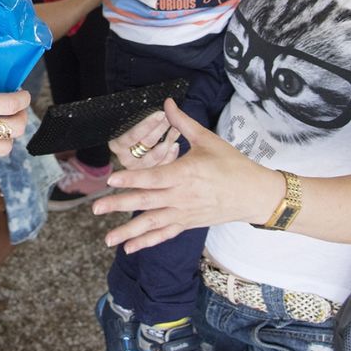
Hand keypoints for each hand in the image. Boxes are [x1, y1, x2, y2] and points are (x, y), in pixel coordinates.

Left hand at [93, 103, 268, 252]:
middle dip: (119, 205)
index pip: (153, 177)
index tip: (111, 180)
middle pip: (146, 201)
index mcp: (186, 173)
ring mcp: (184, 212)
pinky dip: (146, 242)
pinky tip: (129, 248)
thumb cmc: (232, 164)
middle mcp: (182, 196)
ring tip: (107, 239)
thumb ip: (183, 123)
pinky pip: (164, 234)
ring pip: (152, 223)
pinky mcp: (187, 223)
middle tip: (96, 209)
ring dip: (128, 231)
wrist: (254, 194)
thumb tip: (167, 102)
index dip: (131, 179)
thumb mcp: (208, 140)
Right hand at [107, 105, 179, 170]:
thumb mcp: (129, 123)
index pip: (133, 135)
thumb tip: (160, 106)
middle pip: (146, 143)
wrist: (128, 151)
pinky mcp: (148, 176)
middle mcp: (125, 158)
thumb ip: (140, 117)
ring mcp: (137, 168)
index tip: (161, 114)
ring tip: (177, 128)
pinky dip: (170, 154)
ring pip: (156, 155)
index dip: (148, 124)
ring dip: (168, 140)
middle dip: (161, 128)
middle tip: (172, 118)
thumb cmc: (130, 133)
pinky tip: (175, 145)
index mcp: (117, 145)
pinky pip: (162, 165)